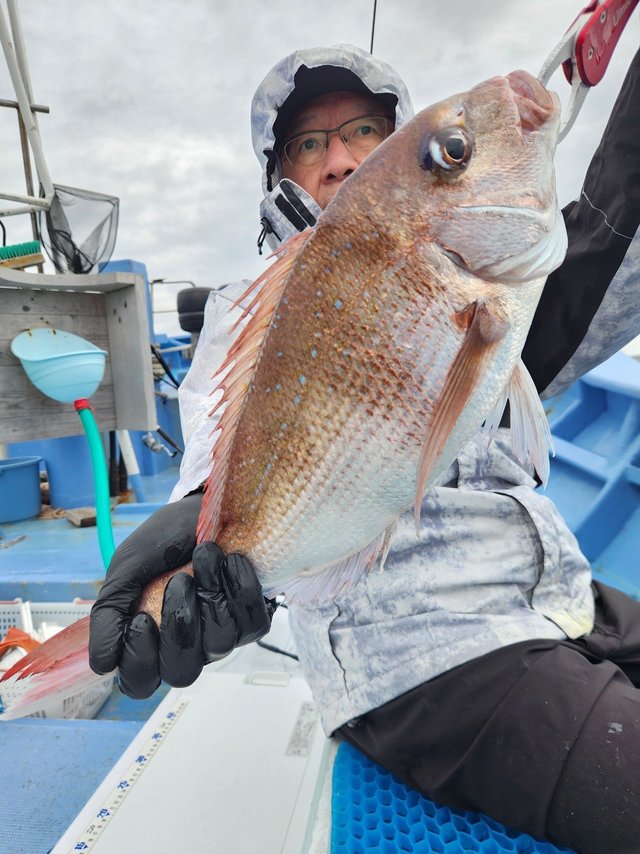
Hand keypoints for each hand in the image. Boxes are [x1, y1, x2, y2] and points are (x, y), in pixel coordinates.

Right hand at [89, 491, 273, 697]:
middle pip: (182, 671)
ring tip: (204, 555)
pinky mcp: (251, 619)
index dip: (140, 658)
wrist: (202, 509)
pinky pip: (252, 624)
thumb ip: (109, 613)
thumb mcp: (126, 569)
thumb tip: (102, 664)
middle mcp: (185, 646)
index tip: (141, 617)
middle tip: (179, 581)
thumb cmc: (163, 541)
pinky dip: (240, 587)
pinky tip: (230, 560)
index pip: (139, 681)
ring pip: (219, 645)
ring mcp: (220, 635)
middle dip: (180, 624)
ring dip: (210, 594)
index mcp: (148, 641)